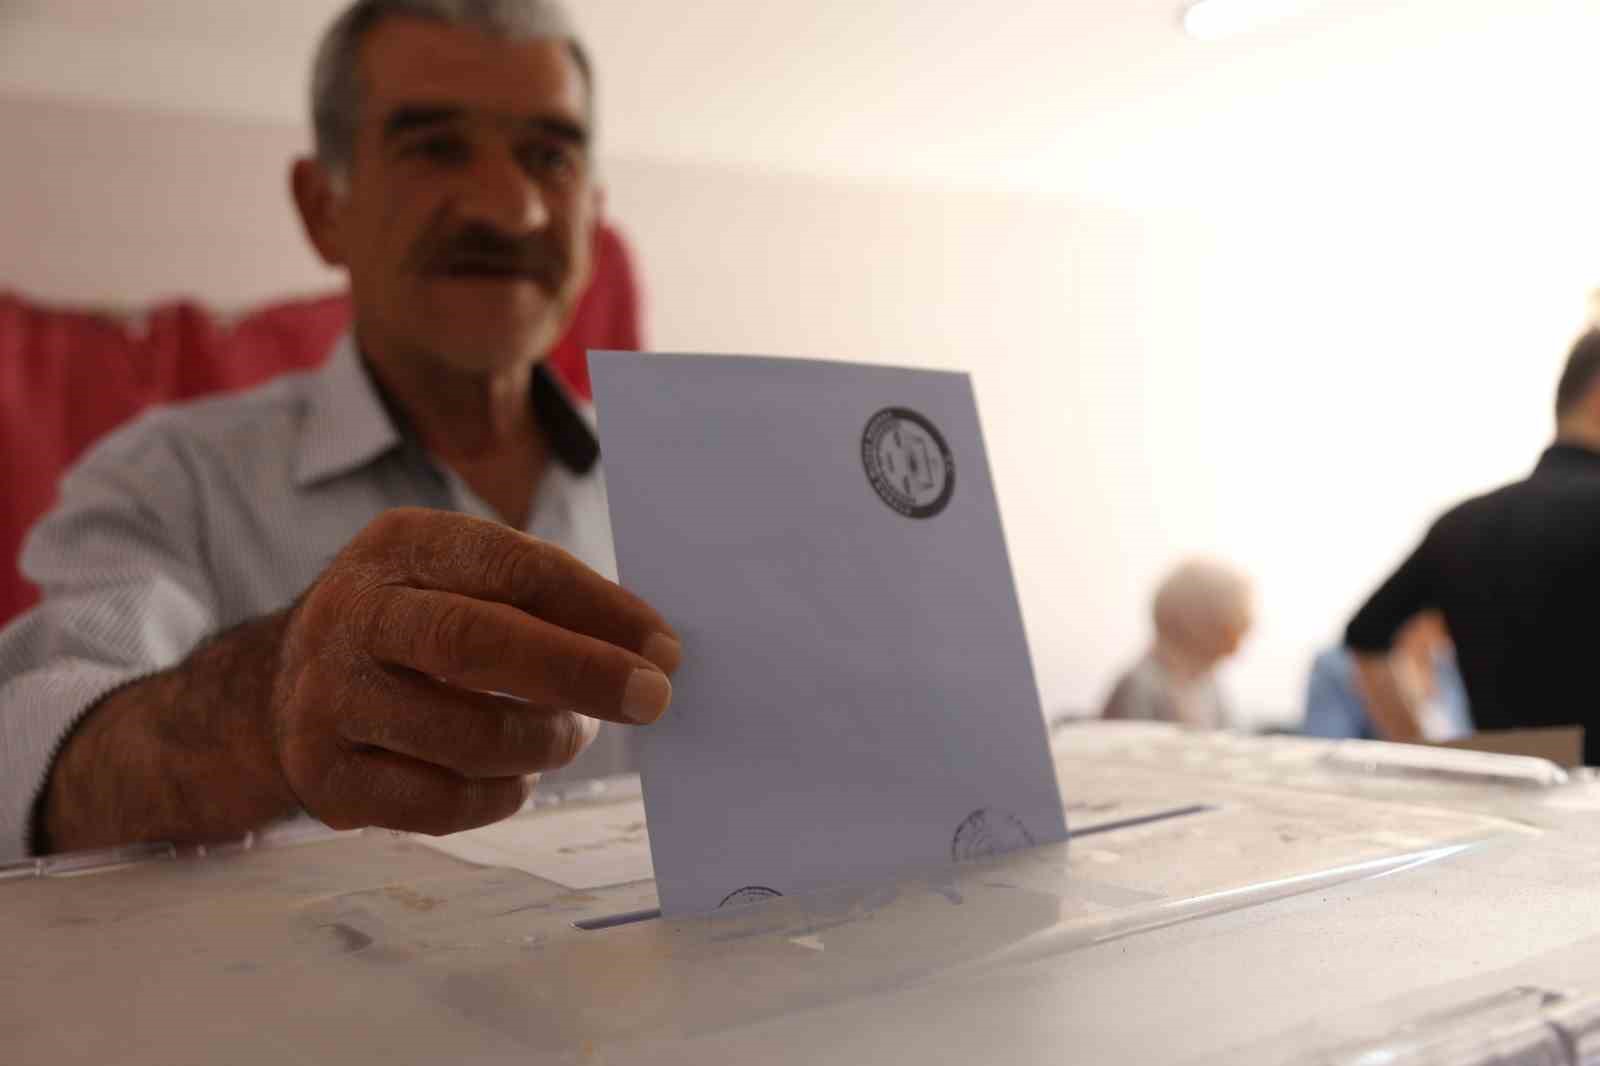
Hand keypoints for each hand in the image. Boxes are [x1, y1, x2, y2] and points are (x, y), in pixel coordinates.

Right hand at [271, 508, 678, 835]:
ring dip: (544, 743)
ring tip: (569, 736)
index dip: (596, 609)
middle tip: (651, 699)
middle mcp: (351, 615)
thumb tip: (653, 653)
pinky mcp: (326, 778)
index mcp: (401, 547)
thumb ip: (545, 600)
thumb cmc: (416, 622)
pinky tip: (516, 775)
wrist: (284, 684)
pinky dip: (500, 795)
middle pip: (473, 642)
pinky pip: (440, 804)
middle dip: (580, 674)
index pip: (510, 568)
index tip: (664, 649)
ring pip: (464, 737)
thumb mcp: (463, 577)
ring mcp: (328, 700)